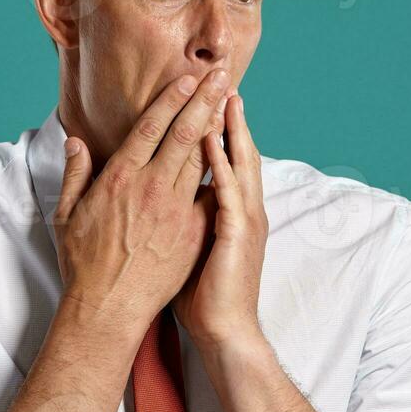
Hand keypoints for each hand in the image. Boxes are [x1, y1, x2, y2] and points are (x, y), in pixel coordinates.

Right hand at [52, 69, 231, 337]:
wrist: (107, 308)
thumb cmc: (83, 263)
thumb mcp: (67, 214)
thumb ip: (75, 173)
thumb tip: (75, 141)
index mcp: (119, 178)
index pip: (151, 127)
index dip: (171, 99)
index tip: (188, 78)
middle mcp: (151, 188)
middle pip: (185, 133)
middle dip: (205, 100)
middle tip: (222, 74)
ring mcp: (176, 211)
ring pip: (203, 159)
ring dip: (218, 127)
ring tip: (231, 103)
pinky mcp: (192, 233)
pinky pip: (212, 194)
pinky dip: (223, 170)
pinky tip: (234, 153)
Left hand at [171, 91, 267, 350]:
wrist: (226, 332)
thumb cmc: (204, 295)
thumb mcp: (191, 246)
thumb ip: (183, 216)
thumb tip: (168, 194)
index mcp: (228, 210)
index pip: (223, 158)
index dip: (215, 127)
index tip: (203, 96)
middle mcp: (241, 209)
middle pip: (235, 150)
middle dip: (228, 115)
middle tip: (219, 79)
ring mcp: (242, 220)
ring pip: (238, 164)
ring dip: (230, 129)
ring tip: (223, 96)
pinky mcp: (236, 235)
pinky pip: (229, 193)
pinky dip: (221, 166)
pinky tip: (212, 143)